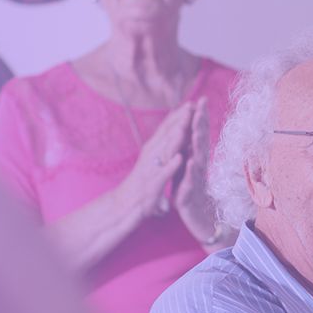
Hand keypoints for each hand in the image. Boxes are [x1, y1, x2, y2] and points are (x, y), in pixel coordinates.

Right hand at [122, 102, 193, 218]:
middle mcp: (149, 158)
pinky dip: (171, 166)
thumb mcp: (149, 165)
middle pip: (164, 137)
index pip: (165, 131)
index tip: (190, 103)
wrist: (121, 208)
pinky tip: (180, 158)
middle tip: (191, 106)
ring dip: (174, 138)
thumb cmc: (138, 186)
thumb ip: (158, 150)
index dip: (177, 117)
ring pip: (163, 152)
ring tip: (185, 125)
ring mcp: (149, 172)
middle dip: (178, 121)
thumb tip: (169, 137)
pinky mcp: (151, 187)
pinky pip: (162, 175)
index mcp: (150, 152)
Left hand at [174, 100, 219, 243]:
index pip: (197, 136)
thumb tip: (189, 132)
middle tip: (201, 106)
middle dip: (200, 124)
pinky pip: (190, 183)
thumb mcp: (188, 171)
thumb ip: (189, 153)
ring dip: (197, 143)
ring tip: (196, 128)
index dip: (199, 119)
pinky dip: (190, 172)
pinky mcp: (189, 196)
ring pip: (197, 160)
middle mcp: (197, 168)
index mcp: (194, 161)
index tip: (200, 100)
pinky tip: (190, 162)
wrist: (201, 224)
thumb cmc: (193, 196)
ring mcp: (195, 182)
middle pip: (200, 143)